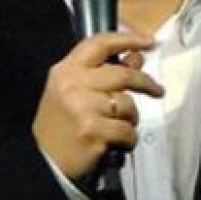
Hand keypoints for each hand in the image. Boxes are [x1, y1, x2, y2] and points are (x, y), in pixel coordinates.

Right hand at [32, 32, 163, 182]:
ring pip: (128, 105)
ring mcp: (83, 108)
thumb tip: (136, 58)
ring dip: (131, 118)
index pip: (99, 44)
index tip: (149, 42)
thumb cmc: (60, 123)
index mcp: (66, 70)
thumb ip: (102, 73)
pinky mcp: (94, 132)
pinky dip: (128, 139)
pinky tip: (117, 142)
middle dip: (146, 82)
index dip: (127, 39)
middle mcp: (73, 85)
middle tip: (156, 90)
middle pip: (123, 74)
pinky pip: (128, 131)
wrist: (44, 160)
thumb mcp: (73, 91)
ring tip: (119, 125)